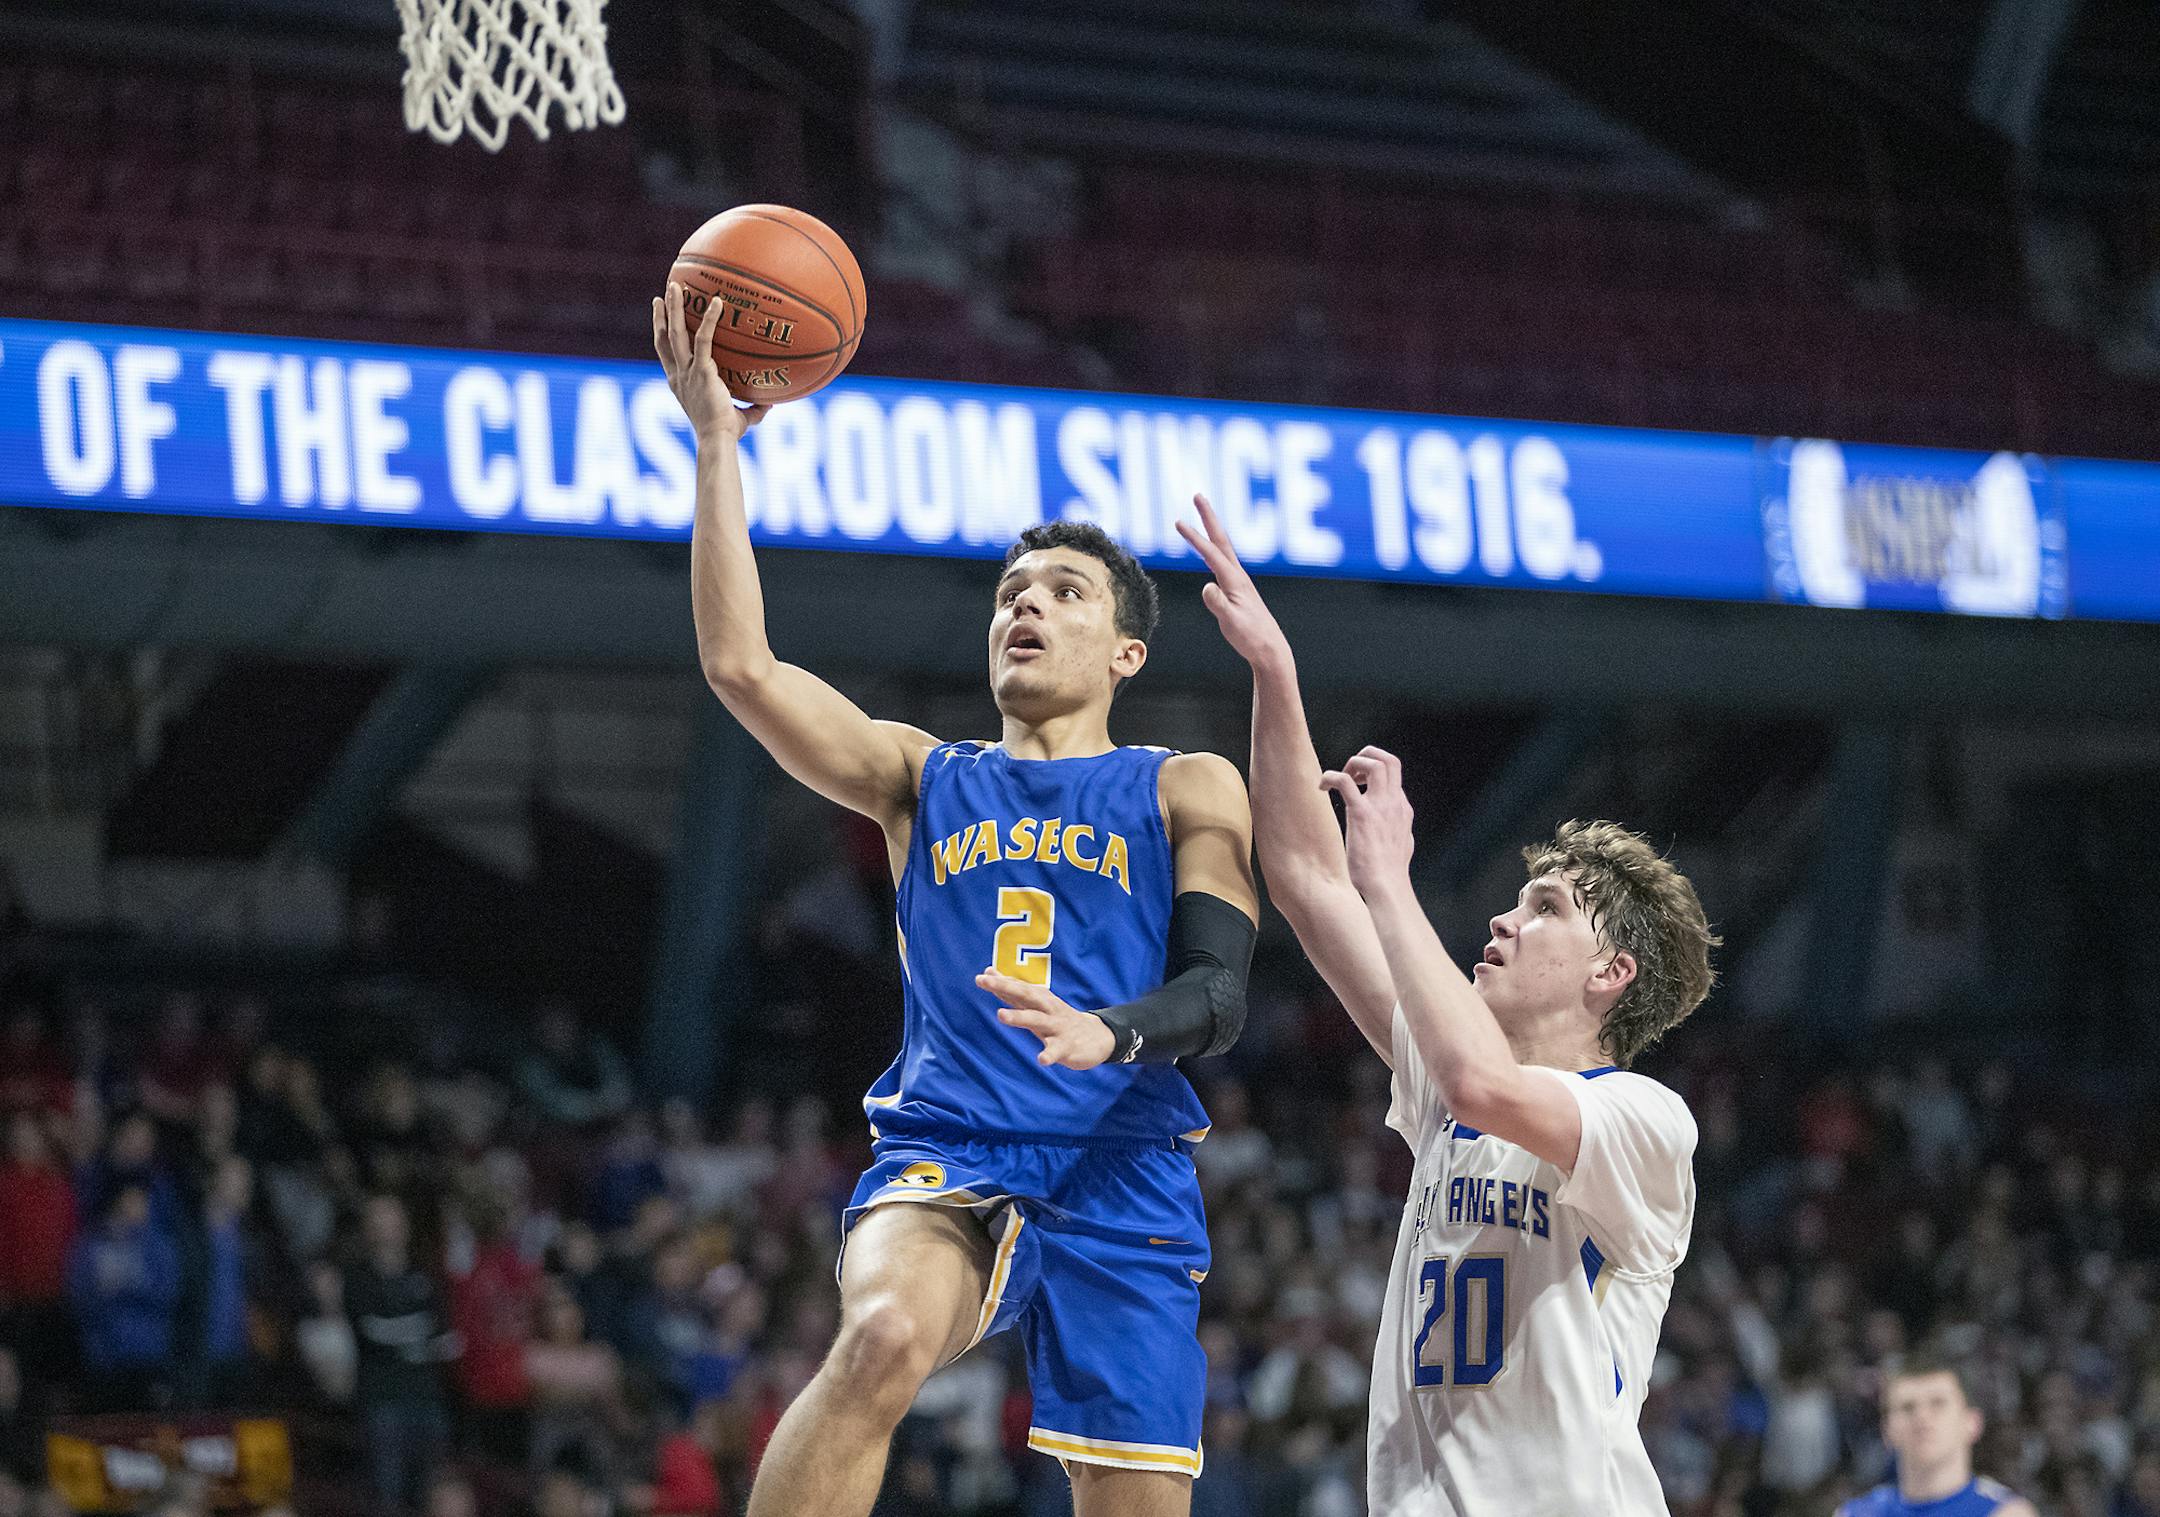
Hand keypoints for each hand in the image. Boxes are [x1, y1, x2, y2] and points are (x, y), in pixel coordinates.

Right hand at [653, 282, 769, 444]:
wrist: (718, 440)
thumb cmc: (726, 434)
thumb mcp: (740, 418)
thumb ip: (753, 408)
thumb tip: (771, 404)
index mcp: (679, 383)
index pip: (666, 353)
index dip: (661, 332)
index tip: (661, 313)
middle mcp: (678, 375)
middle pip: (664, 338)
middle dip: (663, 314)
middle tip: (665, 293)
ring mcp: (687, 372)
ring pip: (675, 333)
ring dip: (675, 308)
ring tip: (677, 286)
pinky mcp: (701, 371)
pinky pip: (703, 339)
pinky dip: (709, 320)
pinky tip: (717, 302)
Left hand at [976, 971, 1117, 1070]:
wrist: (1098, 1036)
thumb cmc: (1059, 1018)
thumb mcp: (1038, 1003)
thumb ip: (1013, 990)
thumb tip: (989, 972)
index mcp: (1041, 1000)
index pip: (1018, 987)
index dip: (1000, 982)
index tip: (982, 976)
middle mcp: (1048, 1009)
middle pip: (1026, 996)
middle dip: (1005, 988)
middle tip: (985, 982)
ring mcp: (1057, 1027)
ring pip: (1036, 1020)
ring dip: (1018, 1016)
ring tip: (1000, 1015)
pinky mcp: (1066, 1046)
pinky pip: (1056, 1050)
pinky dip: (1049, 1054)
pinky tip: (1041, 1059)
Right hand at [1175, 494, 1291, 668]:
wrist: (1269, 649)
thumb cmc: (1250, 637)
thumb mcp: (1231, 623)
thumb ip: (1218, 604)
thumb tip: (1206, 586)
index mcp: (1234, 581)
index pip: (1211, 553)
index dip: (1195, 537)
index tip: (1178, 522)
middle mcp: (1238, 576)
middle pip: (1221, 540)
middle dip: (1209, 517)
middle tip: (1197, 496)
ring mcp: (1239, 582)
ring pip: (1223, 549)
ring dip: (1212, 530)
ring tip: (1202, 514)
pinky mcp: (1238, 590)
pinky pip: (1222, 562)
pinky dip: (1214, 550)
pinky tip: (1210, 552)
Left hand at [1320, 746, 1415, 895]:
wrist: (1386, 887)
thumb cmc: (1388, 875)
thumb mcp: (1401, 846)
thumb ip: (1396, 832)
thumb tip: (1391, 831)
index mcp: (1402, 809)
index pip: (1393, 776)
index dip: (1373, 773)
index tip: (1358, 784)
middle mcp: (1394, 803)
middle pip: (1390, 761)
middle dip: (1368, 756)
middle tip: (1350, 772)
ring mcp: (1380, 807)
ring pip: (1373, 764)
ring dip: (1353, 763)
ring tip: (1336, 779)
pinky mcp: (1361, 814)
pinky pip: (1344, 781)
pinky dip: (1330, 777)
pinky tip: (1321, 787)